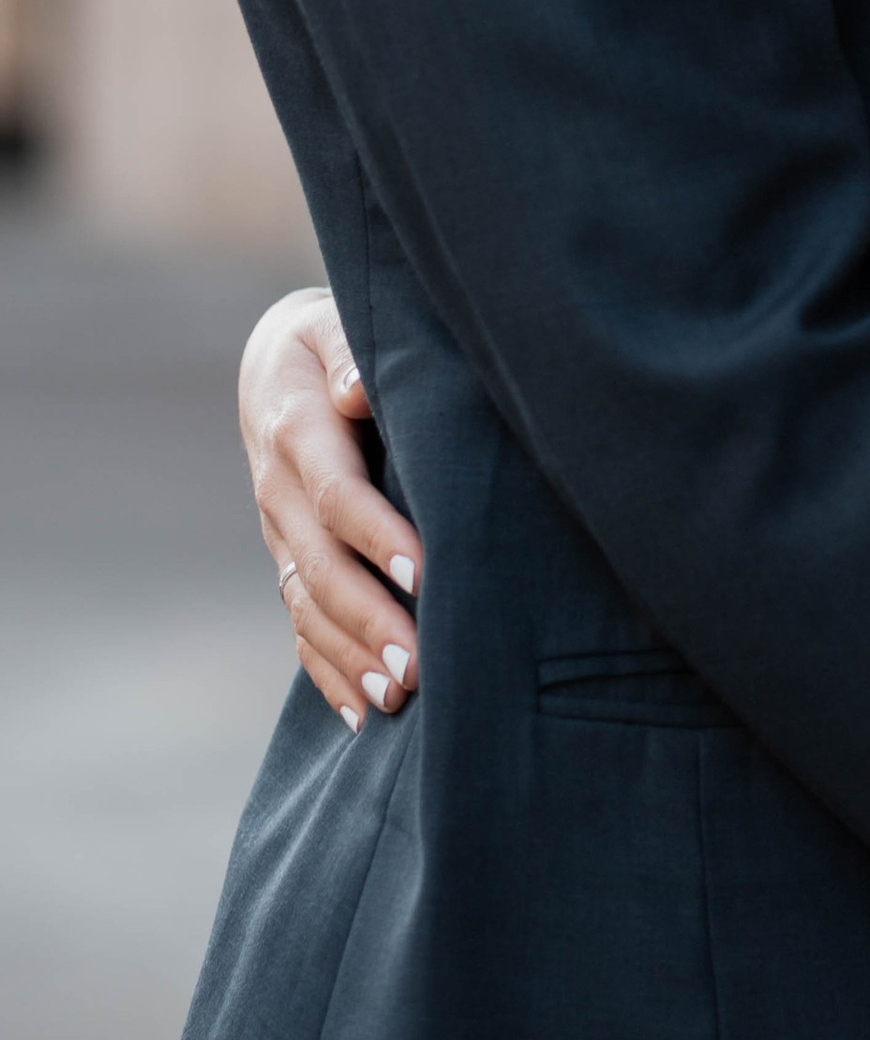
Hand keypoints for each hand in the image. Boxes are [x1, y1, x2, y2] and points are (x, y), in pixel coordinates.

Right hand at [239, 291, 423, 733]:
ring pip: (308, 605)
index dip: (376, 535)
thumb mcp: (336, 322)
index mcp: (295, 428)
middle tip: (419, 667)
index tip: (422, 573)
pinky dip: (328, 672)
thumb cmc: (334, 335)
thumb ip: (351, 352)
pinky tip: (362, 717)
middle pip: (320, 566)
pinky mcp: (288, 561)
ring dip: (351, 657)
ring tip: (400, 699)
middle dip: (368, 620)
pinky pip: (300, 624)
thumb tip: (357, 387)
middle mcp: (279, 491)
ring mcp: (279, 534)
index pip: (335, 492)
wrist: (278, 362)